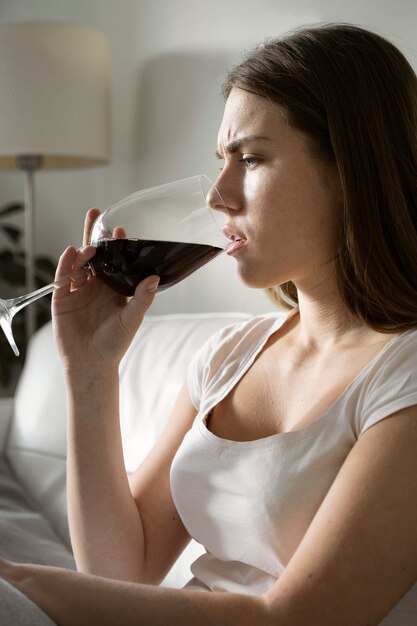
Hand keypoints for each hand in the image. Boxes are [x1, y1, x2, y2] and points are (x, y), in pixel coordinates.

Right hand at [52, 208, 158, 372]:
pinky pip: (63, 278)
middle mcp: (95, 286)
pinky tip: (72, 253)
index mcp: (113, 288)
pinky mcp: (62, 299)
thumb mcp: (132, 319)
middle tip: (96, 213)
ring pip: (78, 264)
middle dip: (94, 235)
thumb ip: (142, 299)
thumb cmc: (115, 344)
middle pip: (93, 255)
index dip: (116, 245)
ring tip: (90, 244)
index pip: (114, 261)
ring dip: (83, 251)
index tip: (122, 229)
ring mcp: (77, 291)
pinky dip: (66, 265)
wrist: (92, 364)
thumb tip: (155, 278)